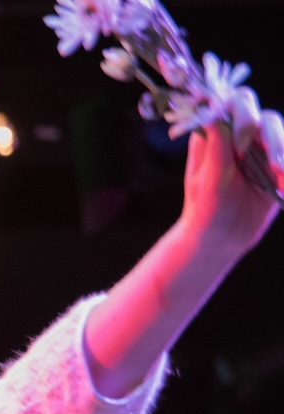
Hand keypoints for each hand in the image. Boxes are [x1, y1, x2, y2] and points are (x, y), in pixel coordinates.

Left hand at [180, 119, 280, 258]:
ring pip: (282, 135)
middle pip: (267, 118)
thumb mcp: (209, 181)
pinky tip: (283, 188)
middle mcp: (241, 137)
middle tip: (273, 164)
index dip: (244, 114)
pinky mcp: (277, 166)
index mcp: (218, 135)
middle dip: (273, 138)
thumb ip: (216, 147)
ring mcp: (262, 150)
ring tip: (281, 176)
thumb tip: (213, 113)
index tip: (241, 143)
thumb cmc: (206, 210)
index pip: (235, 104)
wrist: (221, 240)